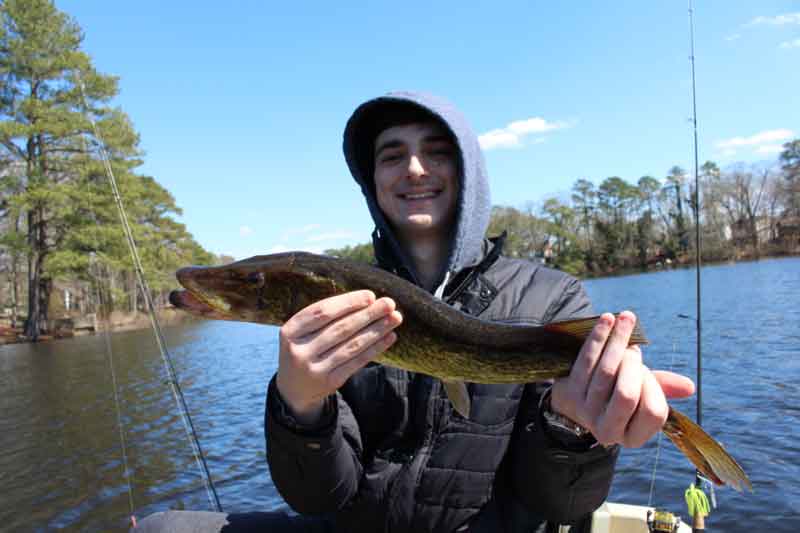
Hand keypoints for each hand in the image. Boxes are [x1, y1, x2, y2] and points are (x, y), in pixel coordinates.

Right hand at [276, 290, 402, 424]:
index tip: (370, 295)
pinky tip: (388, 337)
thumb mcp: (301, 333)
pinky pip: (357, 362)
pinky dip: (374, 348)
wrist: (293, 389)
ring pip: (352, 345)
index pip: (322, 312)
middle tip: (389, 303)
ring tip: (394, 318)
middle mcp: (299, 351)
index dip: (348, 302)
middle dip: (368, 314)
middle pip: (340, 328)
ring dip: (376, 330)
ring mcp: (314, 368)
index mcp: (290, 331)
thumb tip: (365, 299)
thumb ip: (324, 317)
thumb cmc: (304, 349)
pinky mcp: (329, 382)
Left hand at [550, 311, 694, 447]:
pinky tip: (608, 319)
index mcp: (633, 436)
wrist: (574, 398)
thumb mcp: (641, 394)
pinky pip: (586, 359)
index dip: (653, 387)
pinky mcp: (569, 391)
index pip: (654, 411)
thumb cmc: (616, 392)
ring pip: (606, 372)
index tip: (646, 371)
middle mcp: (608, 430)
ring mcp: (585, 411)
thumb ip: (662, 388)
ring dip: (619, 341)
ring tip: (626, 321)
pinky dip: (599, 336)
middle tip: (634, 350)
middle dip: (634, 365)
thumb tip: (689, 387)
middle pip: (627, 394)